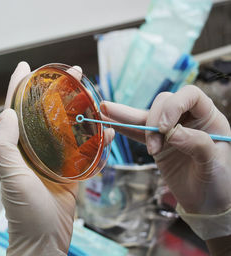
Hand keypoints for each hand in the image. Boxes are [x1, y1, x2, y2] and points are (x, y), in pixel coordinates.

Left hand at [0, 62, 77, 255]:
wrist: (46, 240)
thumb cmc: (25, 213)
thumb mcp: (12, 178)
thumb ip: (4, 146)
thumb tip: (7, 113)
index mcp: (18, 148)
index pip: (16, 110)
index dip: (18, 86)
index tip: (25, 66)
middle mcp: (35, 149)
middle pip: (46, 112)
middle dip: (57, 91)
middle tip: (72, 73)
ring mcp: (55, 158)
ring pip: (68, 127)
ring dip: (80, 109)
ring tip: (91, 93)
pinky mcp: (73, 170)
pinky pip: (86, 149)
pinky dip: (96, 139)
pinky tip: (107, 130)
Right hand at [101, 85, 230, 214]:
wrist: (207, 203)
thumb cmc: (219, 182)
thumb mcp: (214, 164)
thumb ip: (197, 144)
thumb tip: (171, 133)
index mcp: (208, 117)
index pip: (189, 95)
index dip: (174, 106)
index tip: (165, 129)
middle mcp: (188, 119)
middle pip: (164, 103)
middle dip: (153, 121)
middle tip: (153, 147)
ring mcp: (170, 130)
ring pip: (146, 116)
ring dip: (125, 115)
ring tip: (104, 109)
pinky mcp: (157, 143)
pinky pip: (138, 133)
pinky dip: (124, 127)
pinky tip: (107, 120)